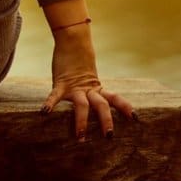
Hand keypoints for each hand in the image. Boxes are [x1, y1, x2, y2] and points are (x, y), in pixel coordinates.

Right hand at [42, 25, 135, 140]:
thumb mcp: (88, 78)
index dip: (125, 107)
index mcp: (97, 88)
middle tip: (109, 136)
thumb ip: (90, 89)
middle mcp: (88, 89)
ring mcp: (74, 87)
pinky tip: (45, 112)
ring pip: (82, 105)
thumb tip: (94, 102)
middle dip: (106, 121)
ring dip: (82, 121)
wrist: (72, 43)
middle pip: (101, 105)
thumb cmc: (78, 63)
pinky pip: (54, 96)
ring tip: (81, 137)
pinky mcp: (60, 84)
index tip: (135, 118)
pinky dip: (50, 104)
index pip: (115, 98)